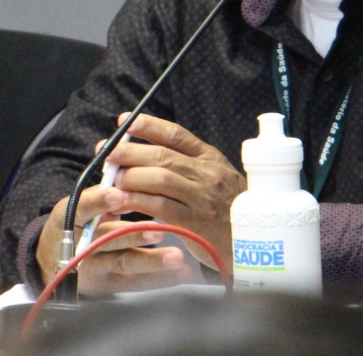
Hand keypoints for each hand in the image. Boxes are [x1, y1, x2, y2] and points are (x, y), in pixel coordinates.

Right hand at [34, 175, 191, 297]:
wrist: (55, 261)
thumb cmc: (78, 223)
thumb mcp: (81, 206)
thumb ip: (103, 191)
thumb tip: (128, 159)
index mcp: (72, 218)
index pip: (84, 208)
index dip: (100, 201)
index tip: (119, 195)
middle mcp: (81, 245)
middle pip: (107, 239)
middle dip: (134, 234)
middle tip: (158, 230)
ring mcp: (95, 268)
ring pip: (124, 264)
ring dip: (152, 260)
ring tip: (177, 256)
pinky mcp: (110, 285)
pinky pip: (137, 283)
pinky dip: (160, 278)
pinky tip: (181, 273)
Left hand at [104, 112, 245, 268]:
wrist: (255, 240)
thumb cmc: (226, 207)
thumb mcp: (214, 176)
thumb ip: (184, 163)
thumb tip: (140, 152)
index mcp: (209, 158)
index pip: (176, 134)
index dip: (148, 125)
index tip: (125, 122)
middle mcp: (207, 174)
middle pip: (162, 156)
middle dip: (129, 152)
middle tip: (107, 153)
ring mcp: (202, 198)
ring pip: (160, 179)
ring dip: (131, 177)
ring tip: (112, 179)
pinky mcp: (195, 223)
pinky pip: (160, 207)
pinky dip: (137, 202)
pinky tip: (121, 203)